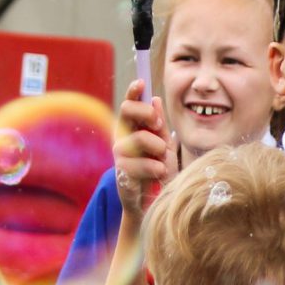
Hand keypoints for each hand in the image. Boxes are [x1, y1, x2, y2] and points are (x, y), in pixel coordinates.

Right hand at [112, 79, 176, 217]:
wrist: (154, 203)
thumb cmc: (159, 172)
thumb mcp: (165, 146)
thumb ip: (159, 125)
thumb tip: (155, 99)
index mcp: (133, 128)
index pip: (130, 104)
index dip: (133, 91)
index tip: (141, 81)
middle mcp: (122, 137)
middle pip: (126, 110)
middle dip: (146, 113)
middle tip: (159, 125)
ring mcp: (119, 155)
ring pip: (139, 138)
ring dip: (156, 149)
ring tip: (162, 161)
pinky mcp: (120, 173)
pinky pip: (139, 163)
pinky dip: (154, 168)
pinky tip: (157, 175)